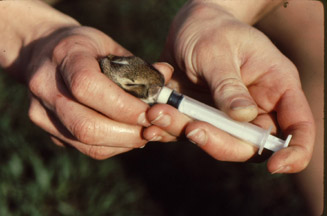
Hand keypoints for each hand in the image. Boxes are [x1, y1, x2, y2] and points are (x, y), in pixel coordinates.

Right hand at [17, 26, 172, 158]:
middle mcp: (46, 87)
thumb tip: (166, 78)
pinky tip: (126, 136)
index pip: (88, 87)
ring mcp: (41, 112)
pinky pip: (82, 147)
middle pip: (86, 126)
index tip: (150, 112)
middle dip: (127, 133)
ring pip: (84, 142)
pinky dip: (111, 146)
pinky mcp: (46, 128)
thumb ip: (136, 65)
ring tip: (143, 133)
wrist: (43, 52)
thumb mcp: (108, 45)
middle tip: (152, 129)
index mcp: (64, 57)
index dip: (124, 106)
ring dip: (121, 142)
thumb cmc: (84, 47)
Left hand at [143, 2, 314, 172]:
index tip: (276, 167)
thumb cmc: (211, 29)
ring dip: (181, 130)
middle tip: (190, 129)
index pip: (297, 128)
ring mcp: (224, 115)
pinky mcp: (198, 116)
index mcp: (275, 88)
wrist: (187, 26)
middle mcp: (253, 107)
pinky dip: (166, 127)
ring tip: (156, 112)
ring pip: (210, 140)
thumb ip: (229, 85)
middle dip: (217, 142)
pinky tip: (151, 115)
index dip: (294, 152)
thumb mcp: (218, 50)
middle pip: (247, 144)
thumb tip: (243, 117)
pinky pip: (185, 131)